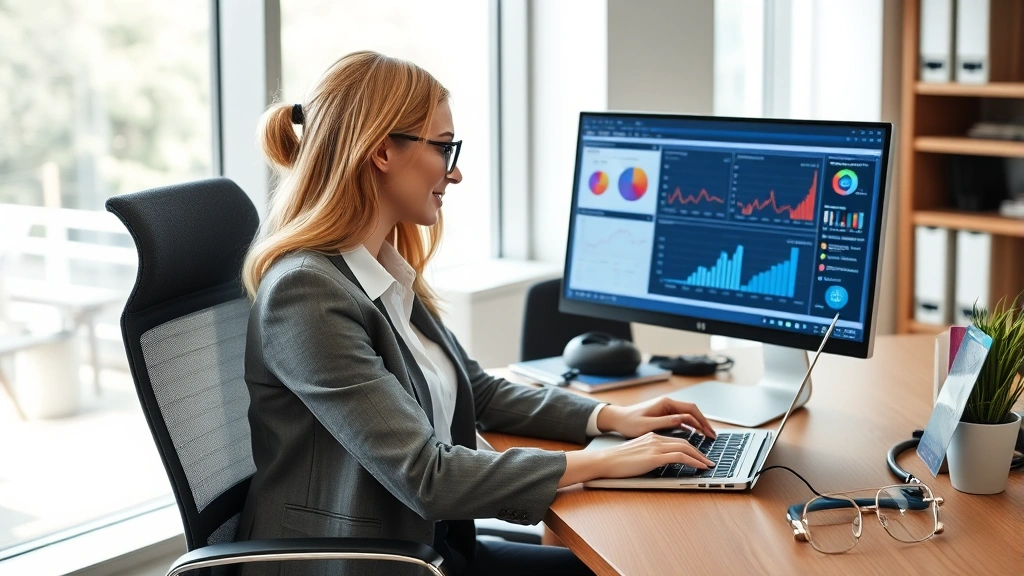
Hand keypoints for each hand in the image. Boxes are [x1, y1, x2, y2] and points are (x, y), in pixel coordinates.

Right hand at [561, 432, 714, 486]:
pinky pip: (679, 457)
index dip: (692, 448)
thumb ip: (650, 455)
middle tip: (709, 461)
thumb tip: (660, 462)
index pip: (677, 440)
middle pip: (685, 442)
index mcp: (652, 437)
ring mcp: (655, 446)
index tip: (700, 455)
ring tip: (708, 465)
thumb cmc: (617, 462)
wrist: (604, 461)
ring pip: (685, 448)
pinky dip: (693, 461)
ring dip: (700, 457)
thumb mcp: (637, 454)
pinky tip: (700, 467)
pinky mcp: (654, 457)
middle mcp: (655, 438)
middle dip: (700, 452)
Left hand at [596, 397, 716, 438]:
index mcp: (666, 403)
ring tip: (707, 436)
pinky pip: (682, 419)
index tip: (709, 434)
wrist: (617, 419)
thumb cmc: (629, 422)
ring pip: (688, 415)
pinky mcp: (664, 414)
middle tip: (713, 436)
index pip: (690, 411)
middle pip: (692, 411)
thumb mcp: (647, 425)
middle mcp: (668, 403)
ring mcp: (666, 408)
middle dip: (704, 423)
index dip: (702, 422)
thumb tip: (683, 421)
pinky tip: (695, 434)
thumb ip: (666, 422)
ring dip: (698, 424)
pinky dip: (690, 426)